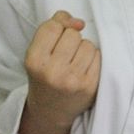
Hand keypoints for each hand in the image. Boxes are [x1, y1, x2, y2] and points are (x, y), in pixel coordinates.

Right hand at [24, 10, 100, 130]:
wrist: (50, 110)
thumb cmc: (45, 74)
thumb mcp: (38, 51)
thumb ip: (54, 28)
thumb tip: (79, 23)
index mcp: (34, 60)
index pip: (53, 27)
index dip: (59, 28)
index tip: (57, 38)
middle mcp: (52, 71)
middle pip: (73, 34)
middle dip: (71, 40)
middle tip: (65, 55)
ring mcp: (72, 80)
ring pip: (88, 44)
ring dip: (84, 49)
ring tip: (74, 62)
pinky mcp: (89, 86)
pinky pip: (99, 56)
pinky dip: (93, 59)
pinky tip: (84, 69)